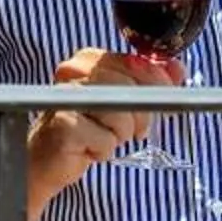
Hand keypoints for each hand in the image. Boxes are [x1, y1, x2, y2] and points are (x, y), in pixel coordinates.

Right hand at [30, 46, 182, 189]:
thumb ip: (148, 83)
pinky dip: (103, 150)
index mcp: (88, 59)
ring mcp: (66, 97)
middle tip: (131, 130)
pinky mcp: (63, 125)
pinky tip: (87, 149)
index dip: (156, 83)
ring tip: (103, 138)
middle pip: (130, 89)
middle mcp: (73, 72)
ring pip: (121, 116)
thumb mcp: (120, 102)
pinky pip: (105, 139)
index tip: (162, 99)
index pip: (136, 63)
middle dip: (139, 116)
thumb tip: (178, 69)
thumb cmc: (84, 130)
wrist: (43, 160)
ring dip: (119, 135)